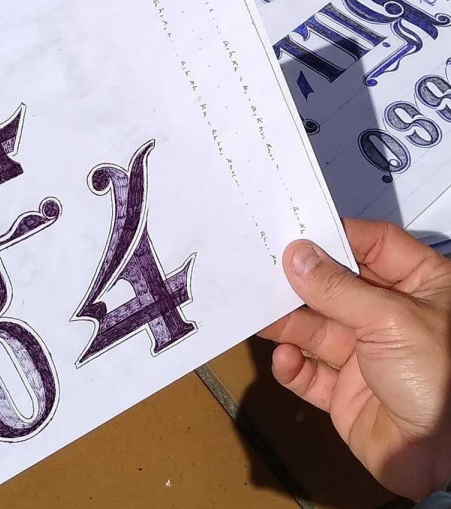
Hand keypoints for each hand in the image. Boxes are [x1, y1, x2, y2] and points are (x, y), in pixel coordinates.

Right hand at [260, 219, 450, 499]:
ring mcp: (368, 356)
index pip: (376, 246)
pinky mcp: (346, 393)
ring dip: (286, 323)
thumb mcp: (391, 320)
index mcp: (422, 288)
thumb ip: (337, 287)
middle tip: (260, 270)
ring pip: (316, 330)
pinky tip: (284, 358)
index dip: (338, 236)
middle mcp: (392, 317)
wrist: (446, 461)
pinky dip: (292, 367)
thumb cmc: (440, 378)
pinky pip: (310, 374)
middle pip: (336, 287)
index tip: (295, 231)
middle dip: (300, 282)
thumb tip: (295, 255)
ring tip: (258, 315)